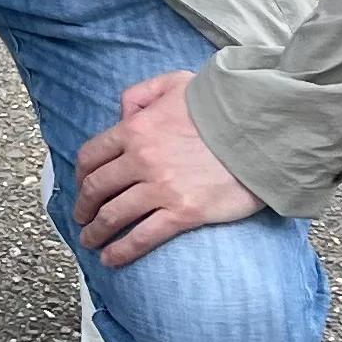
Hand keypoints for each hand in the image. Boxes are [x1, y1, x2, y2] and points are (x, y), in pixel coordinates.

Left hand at [73, 69, 262, 269]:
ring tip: (91, 241)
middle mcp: (142, 159)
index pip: (91, 155)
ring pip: (113, 215)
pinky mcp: (183, 212)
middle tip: (82, 217)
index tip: (81, 186)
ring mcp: (161, 188)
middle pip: (96, 188)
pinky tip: (112, 259)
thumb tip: (122, 112)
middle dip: (83, 206)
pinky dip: (121, 251)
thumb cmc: (222, 106)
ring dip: (95, 232)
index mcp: (136, 128)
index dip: (80, 175)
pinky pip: (141, 237)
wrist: (261, 131)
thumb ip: (142, 94)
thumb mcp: (177, 83)